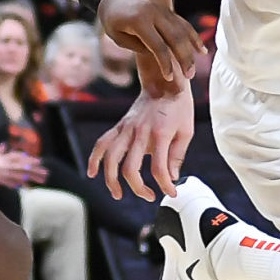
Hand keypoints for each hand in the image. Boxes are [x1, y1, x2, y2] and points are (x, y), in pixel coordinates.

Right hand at [0, 143, 46, 186]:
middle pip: (24, 168)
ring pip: (21, 176)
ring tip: (41, 181)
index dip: (30, 159)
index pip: (21, 158)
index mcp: (6, 158)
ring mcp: (5, 173)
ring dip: (32, 178)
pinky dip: (21, 185)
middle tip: (46, 173)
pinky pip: (13, 184)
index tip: (40, 162)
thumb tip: (3, 144)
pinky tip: (29, 188)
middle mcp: (7, 165)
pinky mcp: (3, 180)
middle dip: (35, 170)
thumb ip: (0, 150)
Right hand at [87, 84, 193, 200]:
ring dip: (111, 179)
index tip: (171, 193)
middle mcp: (139, 132)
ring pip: (110, 158)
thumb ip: (177, 156)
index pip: (158, 168)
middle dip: (138, 188)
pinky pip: (102, 143)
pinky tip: (92, 172)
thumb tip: (171, 179)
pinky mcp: (119, 126)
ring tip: (118, 194)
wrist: (164, 83)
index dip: (164, 185)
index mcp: (159, 134)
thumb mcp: (186, 131)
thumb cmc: (179, 107)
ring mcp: (126, 128)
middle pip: (130, 168)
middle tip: (149, 196)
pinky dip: (95, 159)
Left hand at [95, 0, 203, 88]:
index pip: (158, 46)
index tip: (169, 77)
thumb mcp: (118, 37)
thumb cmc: (112, 19)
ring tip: (193, 69)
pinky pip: (183, 24)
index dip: (165, 63)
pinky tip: (202, 50)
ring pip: (183, 30)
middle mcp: (154, 14)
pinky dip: (193, 37)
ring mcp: (163, 10)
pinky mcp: (167, 11)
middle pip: (176, 38)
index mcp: (140, 21)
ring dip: (191, 50)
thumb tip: (161, 56)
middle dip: (184, 58)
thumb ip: (138, 48)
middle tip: (189, 76)